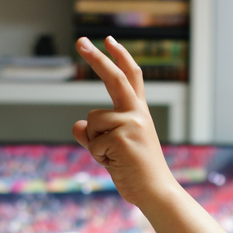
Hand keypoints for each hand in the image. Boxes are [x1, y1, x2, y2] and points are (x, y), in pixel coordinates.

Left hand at [72, 37, 178, 207]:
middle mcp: (137, 114)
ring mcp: (131, 124)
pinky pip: (93, 143)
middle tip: (80, 40)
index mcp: (138, 114)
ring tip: (114, 159)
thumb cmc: (136, 173)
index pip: (131, 77)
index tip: (108, 40)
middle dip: (96, 58)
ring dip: (95, 143)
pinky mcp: (122, 138)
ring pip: (93, 122)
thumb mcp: (112, 151)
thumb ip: (94, 136)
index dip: (120, 57)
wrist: (155, 193)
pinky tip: (116, 166)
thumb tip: (77, 125)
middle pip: (115, 78)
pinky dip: (98, 158)